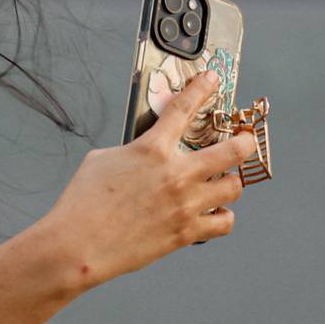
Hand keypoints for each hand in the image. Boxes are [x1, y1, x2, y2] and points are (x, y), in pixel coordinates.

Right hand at [35, 68, 256, 286]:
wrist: (78, 243)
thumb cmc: (82, 202)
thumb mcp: (102, 160)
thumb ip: (132, 152)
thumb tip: (147, 155)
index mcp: (152, 150)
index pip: (184, 109)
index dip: (201, 90)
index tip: (212, 80)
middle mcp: (176, 174)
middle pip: (233, 151)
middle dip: (245, 141)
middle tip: (246, 140)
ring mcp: (186, 204)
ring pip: (234, 187)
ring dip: (231, 182)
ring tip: (223, 182)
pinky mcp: (187, 232)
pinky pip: (224, 223)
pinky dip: (222, 217)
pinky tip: (212, 213)